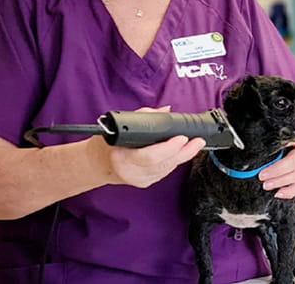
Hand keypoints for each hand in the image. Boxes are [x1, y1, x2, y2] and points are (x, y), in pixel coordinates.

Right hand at [90, 106, 206, 188]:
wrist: (96, 163)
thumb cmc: (106, 143)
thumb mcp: (120, 124)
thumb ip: (145, 116)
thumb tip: (166, 111)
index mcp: (121, 157)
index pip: (150, 156)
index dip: (169, 148)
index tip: (182, 138)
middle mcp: (130, 172)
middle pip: (163, 164)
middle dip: (184, 152)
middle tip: (197, 141)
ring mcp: (138, 180)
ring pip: (167, 169)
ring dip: (182, 157)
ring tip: (195, 145)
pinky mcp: (144, 184)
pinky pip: (164, 173)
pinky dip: (174, 162)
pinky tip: (182, 154)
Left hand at [258, 111, 294, 198]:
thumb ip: (283, 138)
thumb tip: (266, 145)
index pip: (292, 162)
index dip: (278, 169)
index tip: (263, 173)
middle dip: (278, 179)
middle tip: (263, 182)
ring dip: (282, 186)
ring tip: (268, 187)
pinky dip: (290, 191)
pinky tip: (279, 193)